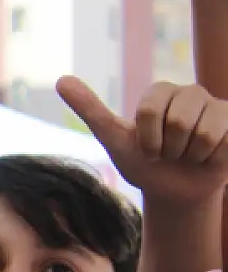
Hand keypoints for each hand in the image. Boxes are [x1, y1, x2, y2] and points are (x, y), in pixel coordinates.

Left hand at [58, 77, 227, 199]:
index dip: (148, 139)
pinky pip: (223, 141)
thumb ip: (90, 109)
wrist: (175, 191)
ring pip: (203, 133)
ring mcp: (216, 105)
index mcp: (159, 91)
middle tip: (169, 153)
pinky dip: (211, 158)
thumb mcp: (114, 139)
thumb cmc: (144, 164)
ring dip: (191, 155)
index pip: (150, 111)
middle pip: (178, 121)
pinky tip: (209, 156)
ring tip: (188, 155)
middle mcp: (189, 92)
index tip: (147, 148)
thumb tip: (60, 79)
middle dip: (170, 148)